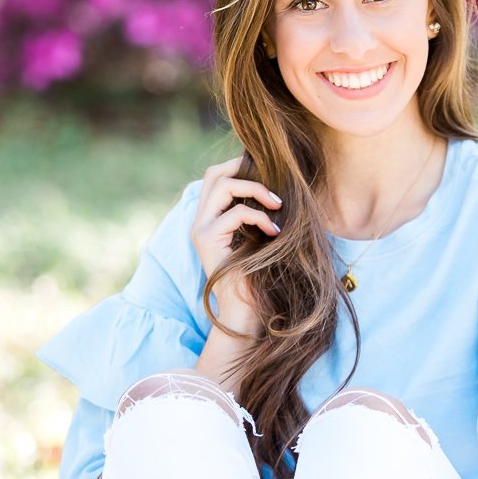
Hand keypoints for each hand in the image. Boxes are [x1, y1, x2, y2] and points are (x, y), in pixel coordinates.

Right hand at [190, 155, 283, 336]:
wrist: (245, 311)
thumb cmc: (258, 276)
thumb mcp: (259, 236)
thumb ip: (257, 212)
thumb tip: (278, 184)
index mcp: (209, 219)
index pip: (215, 177)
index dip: (238, 167)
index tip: (268, 173)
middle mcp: (199, 222)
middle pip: (213, 174)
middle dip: (244, 170)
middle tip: (273, 185)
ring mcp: (200, 230)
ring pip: (222, 186)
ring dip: (255, 189)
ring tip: (278, 204)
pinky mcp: (207, 241)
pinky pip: (235, 213)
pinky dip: (259, 217)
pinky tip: (274, 232)